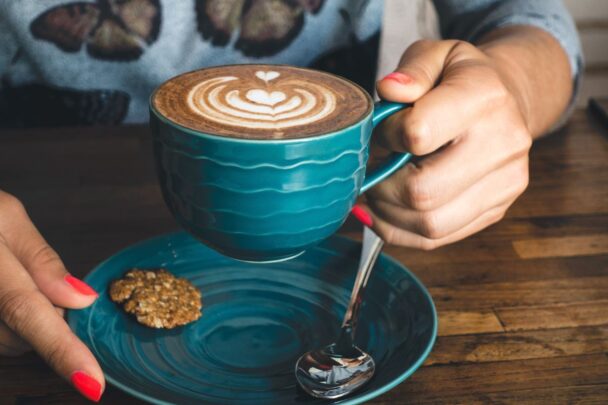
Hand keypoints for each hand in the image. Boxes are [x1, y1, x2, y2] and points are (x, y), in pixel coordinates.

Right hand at [0, 191, 103, 401]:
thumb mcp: (5, 217)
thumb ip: (41, 259)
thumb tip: (81, 299)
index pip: (26, 310)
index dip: (61, 350)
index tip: (91, 382)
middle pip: (17, 336)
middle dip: (46, 320)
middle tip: (37, 283)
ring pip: (4, 345)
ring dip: (20, 327)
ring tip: (8, 282)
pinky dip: (5, 328)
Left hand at [363, 39, 531, 248]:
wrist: (506, 101)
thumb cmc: (460, 79)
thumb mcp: (437, 54)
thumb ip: (412, 69)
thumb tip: (389, 91)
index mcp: (485, 98)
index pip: (417, 135)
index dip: (385, 137)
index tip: (382, 131)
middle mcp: (503, 145)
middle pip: (422, 192)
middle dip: (381, 186)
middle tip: (369, 171)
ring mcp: (504, 184)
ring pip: (429, 224)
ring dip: (387, 214)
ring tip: (375, 190)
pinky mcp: (495, 211)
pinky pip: (436, 239)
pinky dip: (400, 231)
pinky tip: (385, 211)